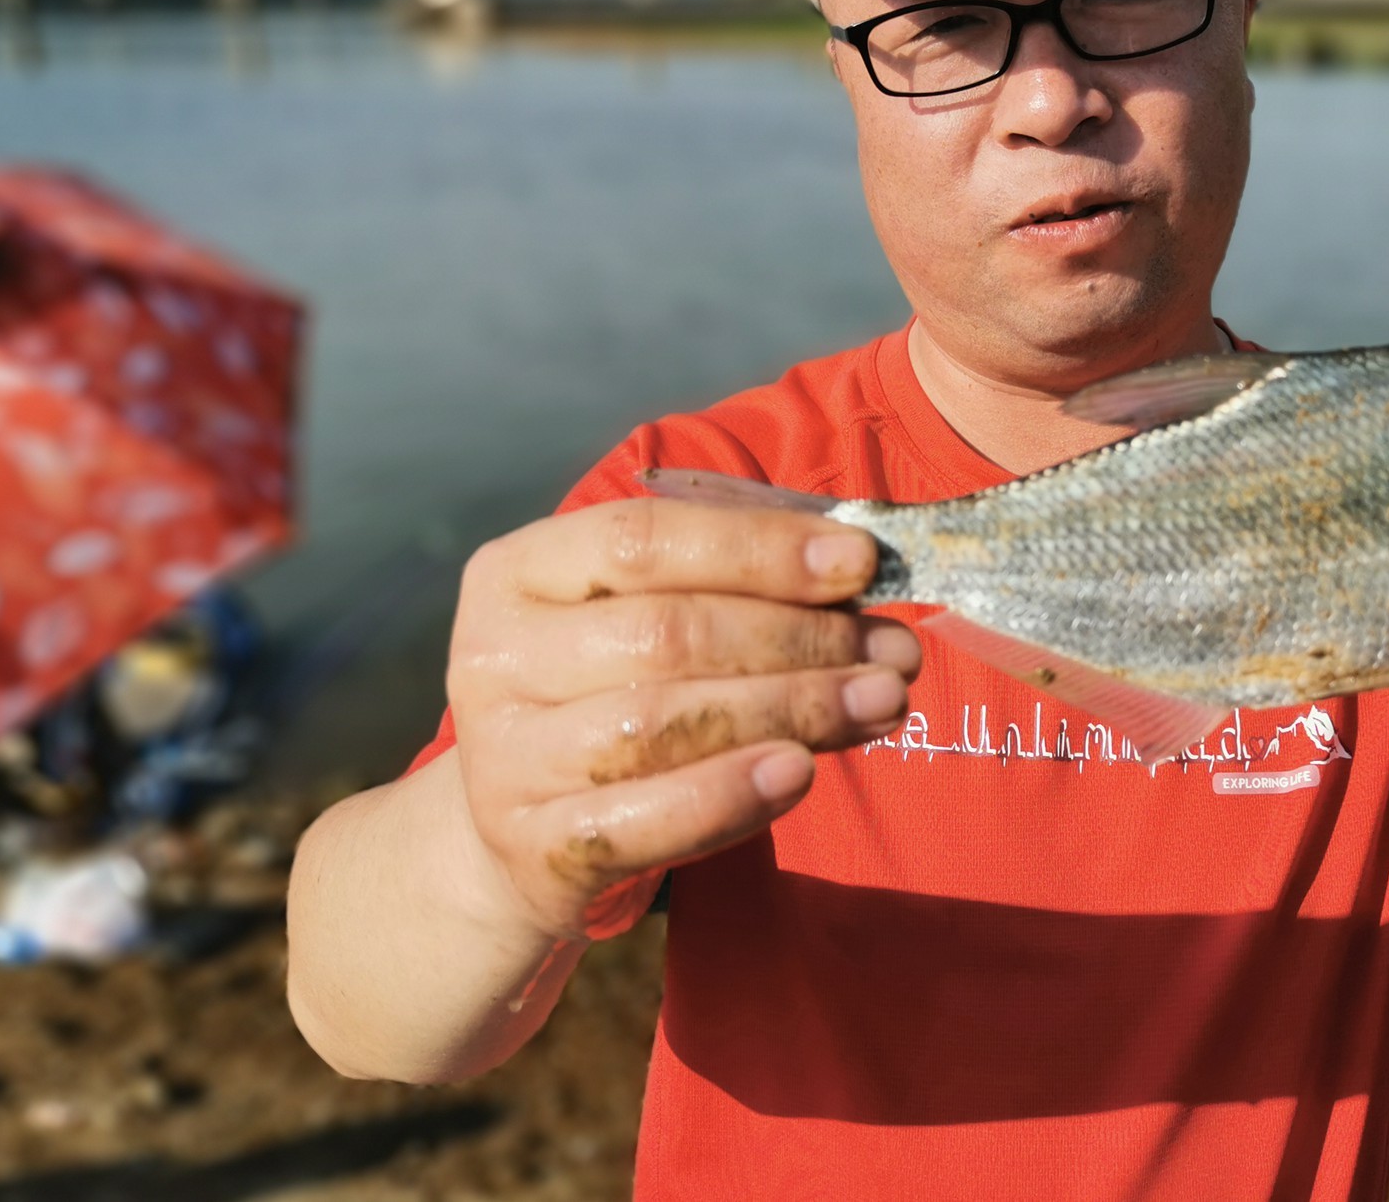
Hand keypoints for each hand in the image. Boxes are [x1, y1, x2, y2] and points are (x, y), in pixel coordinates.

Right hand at [445, 498, 920, 941]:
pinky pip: (649, 819)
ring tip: (879, 701)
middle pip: (665, 634)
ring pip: (663, 723)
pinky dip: (734, 794)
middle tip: (893, 651)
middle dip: (799, 637)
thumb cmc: (609, 696)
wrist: (521, 837)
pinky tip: (803, 771)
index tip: (859, 562)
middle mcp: (495, 659)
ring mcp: (507, 759)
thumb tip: (859, 578)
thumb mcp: (641, 622)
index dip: (757, 547)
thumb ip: (731, 590)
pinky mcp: (535, 848)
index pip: (641, 539)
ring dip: (790, 708)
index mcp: (518, 573)